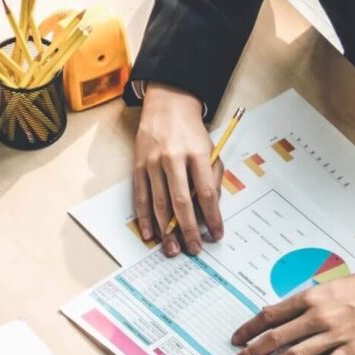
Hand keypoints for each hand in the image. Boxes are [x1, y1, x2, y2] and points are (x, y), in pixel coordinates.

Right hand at [133, 83, 222, 255]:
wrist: (167, 104)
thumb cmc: (192, 131)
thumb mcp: (211, 148)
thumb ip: (213, 177)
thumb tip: (210, 209)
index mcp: (197, 154)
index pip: (207, 193)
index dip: (213, 217)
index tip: (216, 235)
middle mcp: (173, 158)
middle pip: (182, 201)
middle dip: (188, 229)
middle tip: (194, 249)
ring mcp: (153, 163)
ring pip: (159, 203)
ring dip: (166, 230)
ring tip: (172, 249)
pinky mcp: (139, 166)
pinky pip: (141, 196)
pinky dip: (144, 218)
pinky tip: (150, 234)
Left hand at [229, 261, 354, 354]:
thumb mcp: (326, 286)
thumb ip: (301, 301)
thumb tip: (275, 313)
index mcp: (310, 297)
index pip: (270, 315)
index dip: (249, 328)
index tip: (237, 338)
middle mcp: (319, 316)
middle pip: (277, 337)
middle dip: (252, 351)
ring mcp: (335, 335)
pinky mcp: (351, 349)